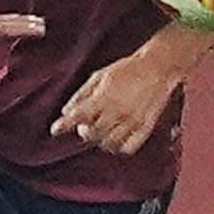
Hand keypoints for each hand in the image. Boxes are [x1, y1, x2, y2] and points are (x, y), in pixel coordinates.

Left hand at [52, 31, 213, 154]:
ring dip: (101, 140)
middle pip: (91, 134)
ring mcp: (131, 122)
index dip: (63, 125)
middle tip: (86, 125)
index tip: (55, 130)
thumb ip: (82, 93)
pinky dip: (120, 147)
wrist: (158, 67)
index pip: (77, 116)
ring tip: (102, 131)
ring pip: (108, 144)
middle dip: (85, 131)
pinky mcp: (145, 127)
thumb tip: (66, 110)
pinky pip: (128, 147)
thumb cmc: (128, 68)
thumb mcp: (100, 75)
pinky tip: (117, 139)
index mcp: (103, 98)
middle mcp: (116, 113)